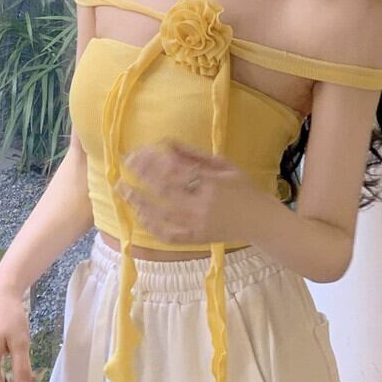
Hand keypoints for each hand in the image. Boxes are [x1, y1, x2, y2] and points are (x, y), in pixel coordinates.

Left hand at [114, 139, 261, 244]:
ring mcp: (196, 225)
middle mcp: (201, 205)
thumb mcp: (222, 164)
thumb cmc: (242, 188)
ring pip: (160, 214)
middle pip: (163, 189)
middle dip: (140, 176)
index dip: (152, 160)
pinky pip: (166, 235)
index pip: (174, 169)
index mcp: (210, 182)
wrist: (259, 220)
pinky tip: (138, 215)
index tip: (137, 152)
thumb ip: (193, 154)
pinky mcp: (194, 239)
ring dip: (138, 201)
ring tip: (122, 189)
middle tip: (123, 165)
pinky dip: (150, 225)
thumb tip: (166, 142)